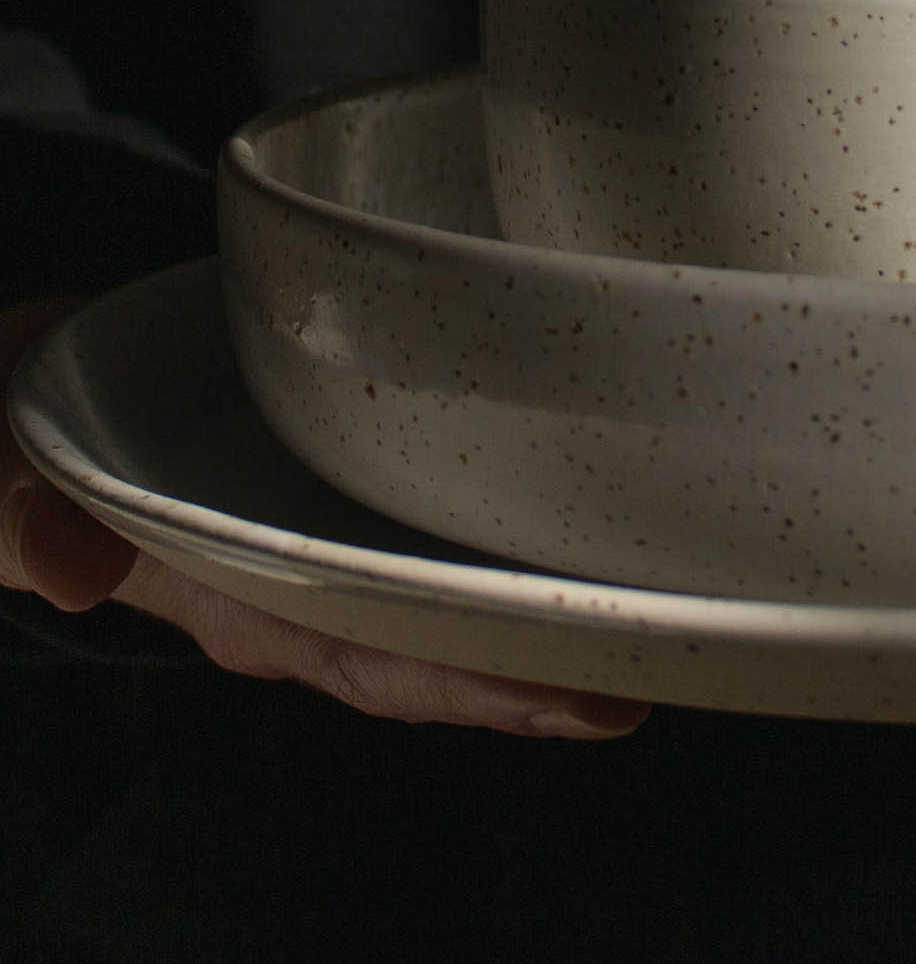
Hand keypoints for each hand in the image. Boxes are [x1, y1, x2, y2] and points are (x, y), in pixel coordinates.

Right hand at [2, 297, 650, 738]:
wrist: (37, 380)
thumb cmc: (33, 430)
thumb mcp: (10, 470)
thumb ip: (33, 515)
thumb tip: (69, 574)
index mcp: (243, 594)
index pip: (377, 658)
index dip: (479, 684)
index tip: (586, 702)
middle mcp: (313, 575)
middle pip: (454, 635)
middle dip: (561, 657)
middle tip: (680, 658)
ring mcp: (343, 523)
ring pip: (467, 573)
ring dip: (564, 589)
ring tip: (679, 595)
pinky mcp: (366, 459)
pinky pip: (457, 498)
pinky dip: (530, 511)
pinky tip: (612, 494)